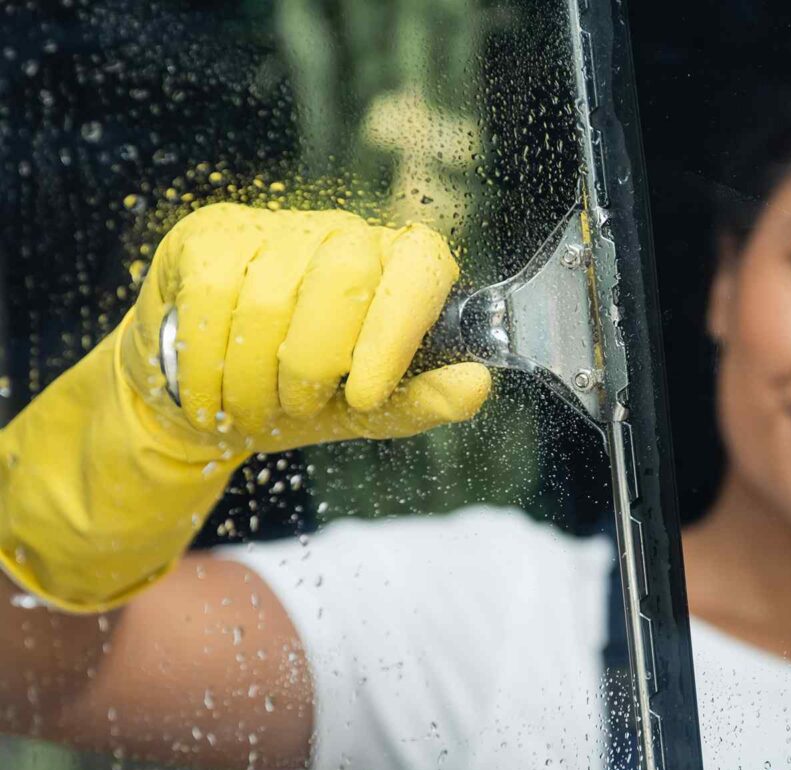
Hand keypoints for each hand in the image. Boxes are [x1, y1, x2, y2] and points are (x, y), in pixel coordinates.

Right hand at [0, 202, 489, 611]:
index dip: (396, 330)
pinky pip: (209, 296)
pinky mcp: (210, 236)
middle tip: (295, 407)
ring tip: (251, 406)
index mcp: (400, 268)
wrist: (208, 399)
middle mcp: (345, 234)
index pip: (422, 266)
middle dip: (311, 366)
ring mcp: (276, 228)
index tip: (365, 394)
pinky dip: (206, 364)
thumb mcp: (372, 412)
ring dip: (253, 379)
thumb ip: (426, 399)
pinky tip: (209, 392)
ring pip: (268, 298)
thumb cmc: (303, 398)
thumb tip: (476, 381)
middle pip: (344, 279)